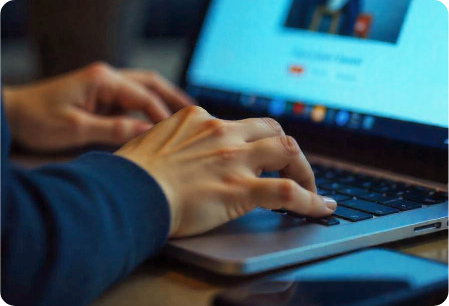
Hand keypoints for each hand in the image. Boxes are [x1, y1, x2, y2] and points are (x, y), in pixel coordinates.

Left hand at [2, 62, 193, 150]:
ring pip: (142, 90)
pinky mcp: (101, 98)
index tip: (179, 133)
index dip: (163, 115)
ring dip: (161, 102)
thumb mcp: (75, 128)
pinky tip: (155, 126)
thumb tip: (148, 134)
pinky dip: (145, 112)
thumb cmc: (37, 119)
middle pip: (150, 83)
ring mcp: (104, 87)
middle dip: (172, 97)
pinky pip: (130, 102)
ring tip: (182, 118)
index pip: (144, 96)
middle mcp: (107, 78)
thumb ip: (114, 129)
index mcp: (103, 80)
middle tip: (193, 113)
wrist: (13, 115)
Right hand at [116, 106, 336, 237]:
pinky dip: (309, 200)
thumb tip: (177, 149)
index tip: (263, 155)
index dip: (258, 140)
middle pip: (273, 130)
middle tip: (292, 168)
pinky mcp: (240, 188)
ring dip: (303, 169)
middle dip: (287, 149)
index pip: (243, 124)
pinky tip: (321, 208)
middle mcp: (222, 133)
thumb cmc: (131, 173)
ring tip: (310, 189)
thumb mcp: (152, 141)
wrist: (127, 192)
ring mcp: (234, 159)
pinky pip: (288, 192)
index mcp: (200, 119)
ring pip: (288, 151)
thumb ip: (172, 140)